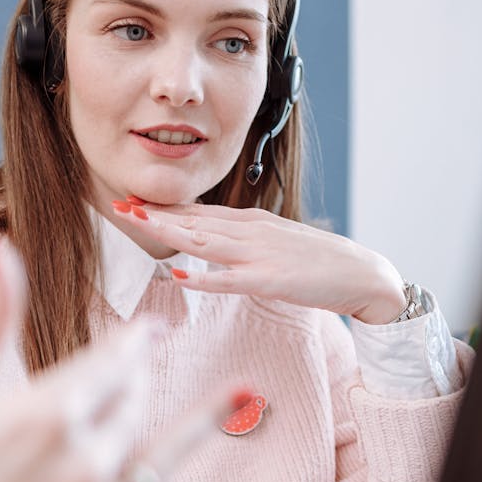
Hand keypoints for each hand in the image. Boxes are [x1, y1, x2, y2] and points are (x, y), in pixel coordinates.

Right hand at [0, 240, 291, 481]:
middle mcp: (81, 462)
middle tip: (143, 363)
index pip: (111, 362)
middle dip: (137, 379)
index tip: (148, 329)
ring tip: (239, 390)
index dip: (131, 343)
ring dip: (199, 421)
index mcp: (44, 412)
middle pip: (133, 402)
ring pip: (160, 450)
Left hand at [114, 199, 405, 323]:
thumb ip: (242, 241)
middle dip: (155, 214)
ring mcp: (260, 254)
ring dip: (169, 232)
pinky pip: (230, 279)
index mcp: (250, 223)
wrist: (361, 273)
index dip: (163, 207)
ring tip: (138, 223)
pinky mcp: (271, 280)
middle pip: (193, 221)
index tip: (132, 201)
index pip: (198, 212)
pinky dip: (203, 277)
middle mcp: (250, 232)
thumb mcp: (274, 242)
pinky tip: (180, 275)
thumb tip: (208, 243)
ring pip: (205, 241)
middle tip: (119, 205)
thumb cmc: (318, 262)